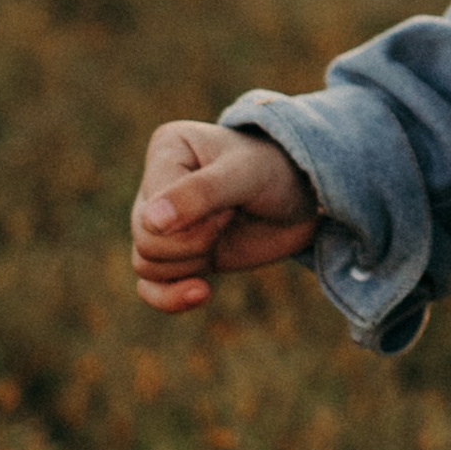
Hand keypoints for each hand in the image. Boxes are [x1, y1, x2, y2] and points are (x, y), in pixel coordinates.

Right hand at [130, 120, 320, 314]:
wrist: (304, 199)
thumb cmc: (276, 173)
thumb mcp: (245, 175)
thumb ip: (200, 194)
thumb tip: (149, 222)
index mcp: (166, 151)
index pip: (150, 212)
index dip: (196, 223)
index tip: (233, 203)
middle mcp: (156, 185)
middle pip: (145, 242)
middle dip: (195, 244)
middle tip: (232, 218)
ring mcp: (163, 221)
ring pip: (146, 266)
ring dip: (192, 264)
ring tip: (226, 234)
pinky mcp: (178, 252)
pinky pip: (150, 287)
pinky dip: (170, 298)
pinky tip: (203, 292)